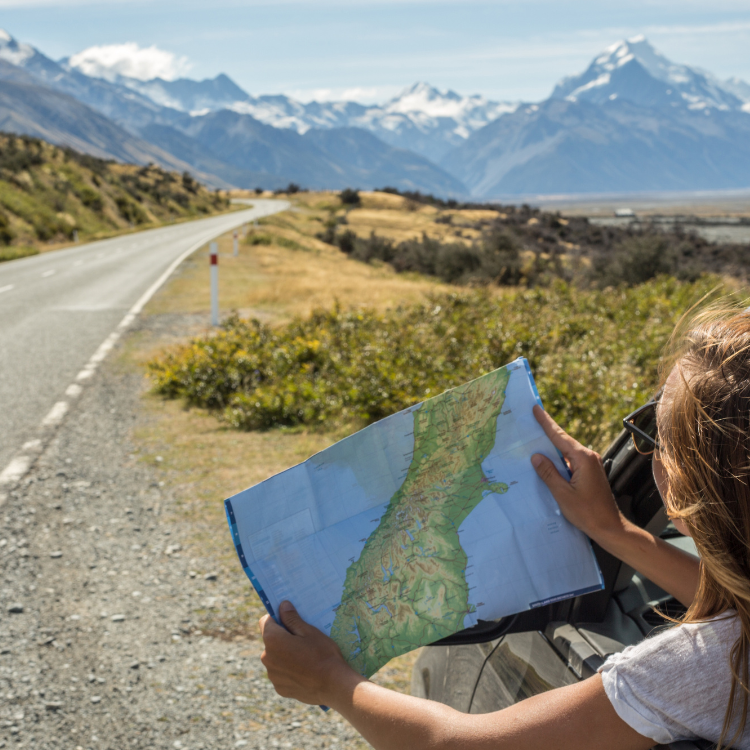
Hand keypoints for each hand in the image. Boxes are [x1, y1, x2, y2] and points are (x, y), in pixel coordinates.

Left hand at [259, 601, 361, 705]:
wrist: (333, 686)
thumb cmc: (323, 654)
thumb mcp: (309, 631)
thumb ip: (292, 618)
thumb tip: (282, 605)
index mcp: (273, 640)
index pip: (265, 621)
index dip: (277, 617)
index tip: (290, 619)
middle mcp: (266, 658)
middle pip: (271, 640)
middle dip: (283, 637)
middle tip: (303, 639)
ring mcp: (272, 675)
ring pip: (275, 658)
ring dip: (285, 654)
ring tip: (306, 657)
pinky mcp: (279, 688)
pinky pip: (281, 673)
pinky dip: (289, 670)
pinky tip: (305, 671)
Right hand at [531, 405, 623, 542]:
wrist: (610, 527)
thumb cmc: (588, 513)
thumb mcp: (563, 494)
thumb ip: (548, 473)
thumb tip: (536, 456)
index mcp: (583, 459)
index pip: (559, 437)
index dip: (546, 422)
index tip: (536, 409)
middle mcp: (589, 457)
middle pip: (563, 441)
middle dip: (547, 431)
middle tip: (531, 420)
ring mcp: (591, 465)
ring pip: (566, 452)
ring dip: (551, 447)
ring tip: (534, 440)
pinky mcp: (590, 473)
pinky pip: (570, 461)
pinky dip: (558, 459)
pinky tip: (547, 462)